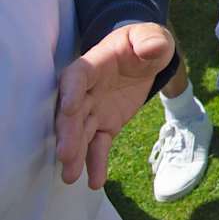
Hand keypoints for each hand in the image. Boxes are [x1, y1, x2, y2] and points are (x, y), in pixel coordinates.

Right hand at [55, 22, 173, 187]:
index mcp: (93, 64)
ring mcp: (94, 109)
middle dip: (68, 132)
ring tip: (70, 175)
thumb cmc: (143, 43)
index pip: (77, 77)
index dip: (71, 91)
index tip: (68, 107)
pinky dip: (96, 163)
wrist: (145, 58)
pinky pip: (99, 145)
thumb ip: (150, 40)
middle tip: (65, 153)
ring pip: (81, 133)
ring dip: (75, 153)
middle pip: (73, 112)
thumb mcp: (150, 36)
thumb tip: (153, 47)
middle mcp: (86, 90)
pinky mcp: (106, 124)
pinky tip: (95, 182)